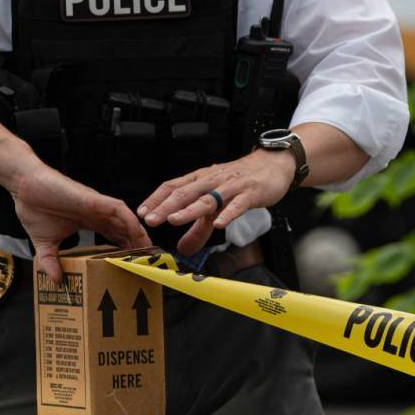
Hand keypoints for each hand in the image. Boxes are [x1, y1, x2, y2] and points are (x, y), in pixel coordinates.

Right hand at [11, 163, 151, 282]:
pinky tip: (137, 233)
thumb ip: (50, 261)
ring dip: (138, 234)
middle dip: (137, 245)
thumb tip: (55, 281)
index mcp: (89, 222)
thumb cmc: (34, 208)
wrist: (23, 187)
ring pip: (126, 220)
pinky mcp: (94, 199)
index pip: (113, 237)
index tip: (133, 264)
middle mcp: (97, 214)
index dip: (124, 249)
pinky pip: (118, 210)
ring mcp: (97, 206)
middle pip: (124, 230)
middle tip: (147, 261)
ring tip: (148, 250)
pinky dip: (129, 220)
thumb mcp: (44, 244)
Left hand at [137, 149, 294, 254]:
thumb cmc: (240, 182)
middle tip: (151, 220)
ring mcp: (231, 186)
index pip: (173, 186)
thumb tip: (182, 249)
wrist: (271, 165)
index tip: (142, 213)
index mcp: (200, 180)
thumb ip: (199, 229)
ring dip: (190, 210)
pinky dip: (228, 213)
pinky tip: (220, 224)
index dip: (156, 199)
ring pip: (208, 198)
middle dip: (166, 206)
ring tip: (175, 220)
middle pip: (185, 192)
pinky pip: (238, 204)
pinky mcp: (250, 193)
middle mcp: (212, 180)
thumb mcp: (216, 204)